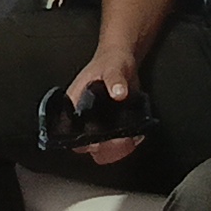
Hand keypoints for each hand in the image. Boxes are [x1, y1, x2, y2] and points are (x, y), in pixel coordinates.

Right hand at [70, 43, 147, 167]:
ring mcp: (98, 125)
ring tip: (131, 137)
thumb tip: (118, 92)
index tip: (105, 139)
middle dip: (107, 148)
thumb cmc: (110, 63)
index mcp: (74, 107)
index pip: (73, 135)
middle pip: (89, 147)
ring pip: (104, 149)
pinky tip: (137, 135)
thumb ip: (115, 79)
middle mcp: (83, 120)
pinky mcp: (112, 127)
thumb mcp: (112, 68)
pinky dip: (128, 143)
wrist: (121, 61)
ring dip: (119, 148)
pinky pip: (117, 143)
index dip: (88, 142)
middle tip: (123, 139)